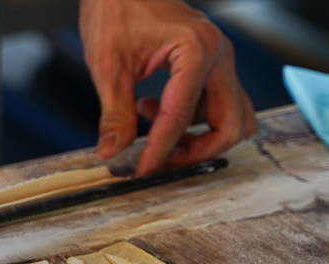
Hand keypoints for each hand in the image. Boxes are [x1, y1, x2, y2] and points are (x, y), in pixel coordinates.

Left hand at [80, 0, 256, 175]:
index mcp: (196, 52)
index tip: (142, 170)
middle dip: (198, 150)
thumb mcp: (108, 67)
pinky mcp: (212, 64)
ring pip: (233, 116)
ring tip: (155, 131)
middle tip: (161, 159)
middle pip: (231, 124)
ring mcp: (219, 60)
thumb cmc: (117, 11)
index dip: (160, 151)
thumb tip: (111, 153)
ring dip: (200, 136)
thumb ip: (115, 115)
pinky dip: (193, 118)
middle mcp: (219, 55)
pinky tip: (152, 109)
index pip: (181, 117)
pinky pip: (218, 103)